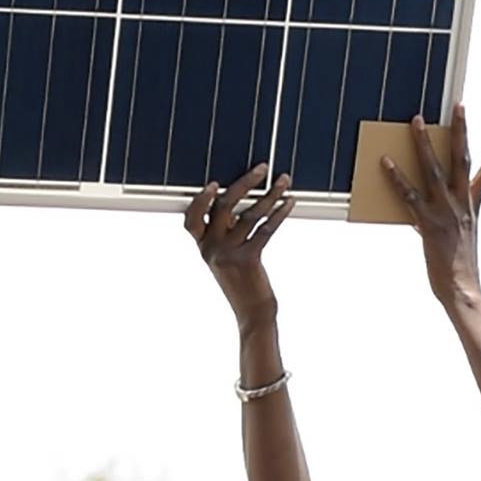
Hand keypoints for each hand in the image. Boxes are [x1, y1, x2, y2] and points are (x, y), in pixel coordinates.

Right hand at [185, 165, 295, 322]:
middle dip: (244, 183)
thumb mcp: (225, 257)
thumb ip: (225, 233)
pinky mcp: (247, 259)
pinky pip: (265, 229)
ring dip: (270, 194)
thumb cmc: (242, 282)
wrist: (252, 311)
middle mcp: (210, 249)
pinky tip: (289, 202)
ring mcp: (228, 254)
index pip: (191, 219)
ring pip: (249, 214)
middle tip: (262, 168)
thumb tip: (236, 200)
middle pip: (222, 207)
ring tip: (285, 180)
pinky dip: (279, 213)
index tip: (214, 183)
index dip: (200, 200)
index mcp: (203, 247)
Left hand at [381, 105, 480, 301]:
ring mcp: (445, 211)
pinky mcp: (427, 223)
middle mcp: (461, 203)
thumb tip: (425, 208)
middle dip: (461, 130)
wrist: (462, 288)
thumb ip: (447, 217)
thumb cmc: (458, 268)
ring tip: (416, 120)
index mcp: (472, 206)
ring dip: (423, 143)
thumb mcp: (459, 236)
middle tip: (459, 104)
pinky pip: (408, 195)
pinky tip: (384, 162)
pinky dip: (396, 178)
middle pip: (462, 158)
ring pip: (434, 169)